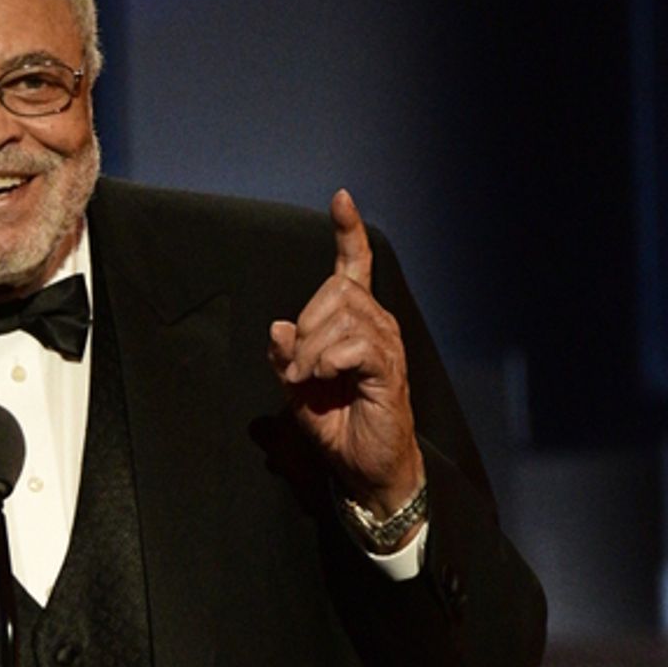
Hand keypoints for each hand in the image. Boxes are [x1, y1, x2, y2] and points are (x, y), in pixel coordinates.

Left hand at [268, 189, 422, 518]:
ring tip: (308, 381)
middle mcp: (376, 323)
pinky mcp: (389, 368)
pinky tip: (322, 380)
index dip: (348, 232)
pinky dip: (327, 361)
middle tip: (296, 371)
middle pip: (335, 289)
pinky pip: (353, 344)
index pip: (354, 267)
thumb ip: (285, 356)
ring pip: (342, 314)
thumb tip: (278, 327)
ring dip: (311, 350)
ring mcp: (386, 344)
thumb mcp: (298, 389)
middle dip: (304, 328)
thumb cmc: (338, 426)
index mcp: (355, 322)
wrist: (365, 468)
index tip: (341, 198)